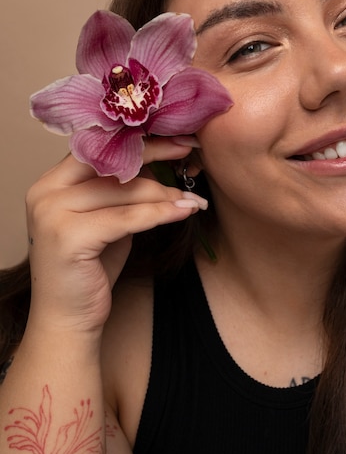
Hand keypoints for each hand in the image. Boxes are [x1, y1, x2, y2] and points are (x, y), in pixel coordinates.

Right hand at [25, 137, 205, 335]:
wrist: (69, 318)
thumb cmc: (91, 267)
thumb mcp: (106, 218)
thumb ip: (120, 189)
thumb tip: (158, 160)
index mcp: (51, 182)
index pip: (98, 148)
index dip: (137, 140)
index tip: (172, 135)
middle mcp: (45, 191)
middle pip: (110, 161)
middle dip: (154, 152)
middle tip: (188, 149)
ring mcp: (52, 213)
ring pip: (124, 190)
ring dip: (164, 193)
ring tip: (192, 197)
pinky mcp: (69, 236)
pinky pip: (128, 217)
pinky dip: (161, 213)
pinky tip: (184, 210)